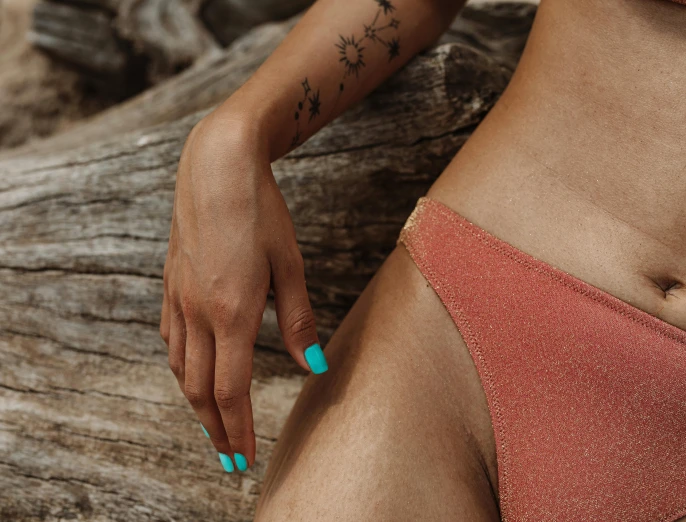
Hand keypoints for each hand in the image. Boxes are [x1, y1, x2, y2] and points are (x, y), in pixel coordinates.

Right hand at [159, 110, 326, 472]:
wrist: (216, 165)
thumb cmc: (261, 212)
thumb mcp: (290, 265)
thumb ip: (298, 320)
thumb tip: (314, 366)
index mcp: (232, 312)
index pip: (231, 390)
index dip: (239, 430)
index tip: (245, 461)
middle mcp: (197, 312)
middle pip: (201, 390)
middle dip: (216, 431)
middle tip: (229, 461)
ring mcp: (178, 299)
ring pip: (181, 370)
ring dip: (197, 406)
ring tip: (212, 429)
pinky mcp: (170, 285)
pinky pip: (171, 341)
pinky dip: (182, 371)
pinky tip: (191, 375)